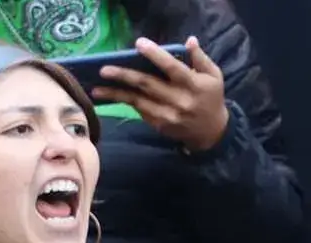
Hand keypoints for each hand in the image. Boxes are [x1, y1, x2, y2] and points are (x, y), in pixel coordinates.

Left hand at [93, 36, 230, 152]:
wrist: (211, 132)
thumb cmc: (211, 98)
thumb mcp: (214, 76)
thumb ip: (201, 58)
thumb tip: (189, 41)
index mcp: (193, 85)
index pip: (172, 67)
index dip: (155, 55)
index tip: (139, 43)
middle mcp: (179, 101)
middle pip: (148, 85)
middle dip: (124, 76)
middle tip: (104, 69)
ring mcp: (167, 115)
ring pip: (138, 101)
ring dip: (116, 94)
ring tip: (97, 88)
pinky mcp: (159, 125)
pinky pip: (139, 110)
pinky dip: (125, 102)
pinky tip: (111, 95)